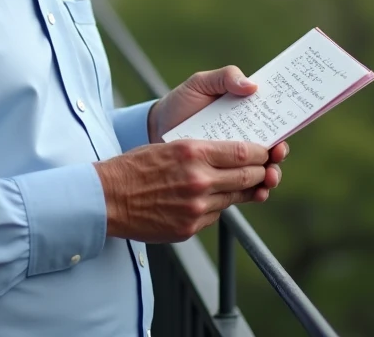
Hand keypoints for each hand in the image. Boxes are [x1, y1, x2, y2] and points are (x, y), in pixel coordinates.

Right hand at [95, 139, 270, 241]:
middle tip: (266, 167)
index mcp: (193, 153)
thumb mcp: (169, 146)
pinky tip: (211, 198)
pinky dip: (218, 205)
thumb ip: (202, 152)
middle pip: (247, 177)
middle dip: (260, 172)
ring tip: (246, 183)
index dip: (260, 152)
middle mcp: (199, 180)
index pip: (242, 152)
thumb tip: (231, 156)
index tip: (266, 150)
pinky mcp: (190, 228)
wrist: (107, 198)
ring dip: (243, 190)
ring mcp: (196, 208)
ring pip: (234, 198)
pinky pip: (215, 214)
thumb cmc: (134, 167)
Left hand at [148, 65, 289, 198]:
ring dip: (271, 177)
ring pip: (263, 172)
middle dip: (279, 156)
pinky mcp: (223, 178)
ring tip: (268, 179)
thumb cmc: (183, 101)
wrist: (157, 126)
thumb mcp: (201, 83)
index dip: (283, 129)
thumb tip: (252, 85)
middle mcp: (245, 139)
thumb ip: (226, 77)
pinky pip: (245, 189)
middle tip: (276, 156)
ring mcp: (235, 161)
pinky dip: (255, 193)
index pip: (272, 123)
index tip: (283, 135)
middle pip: (272, 150)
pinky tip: (256, 194)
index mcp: (246, 115)